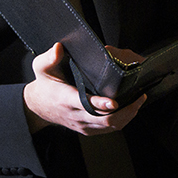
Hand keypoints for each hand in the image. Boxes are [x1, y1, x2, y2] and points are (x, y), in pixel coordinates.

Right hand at [21, 41, 144, 133]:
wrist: (38, 106)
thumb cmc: (44, 84)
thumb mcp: (41, 68)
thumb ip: (49, 57)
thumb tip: (59, 47)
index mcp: (66, 99)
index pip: (85, 104)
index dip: (100, 104)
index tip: (114, 101)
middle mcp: (76, 115)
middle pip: (105, 119)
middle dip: (126, 111)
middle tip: (139, 97)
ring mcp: (83, 124)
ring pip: (110, 126)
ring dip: (127, 115)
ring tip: (139, 101)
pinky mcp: (88, 129)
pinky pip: (109, 129)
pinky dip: (122, 120)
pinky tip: (131, 109)